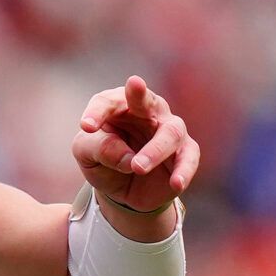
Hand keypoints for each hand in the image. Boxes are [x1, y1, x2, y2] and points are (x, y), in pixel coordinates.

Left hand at [71, 76, 199, 215]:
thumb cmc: (103, 161)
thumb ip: (99, 148)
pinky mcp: (185, 152)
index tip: (86, 126)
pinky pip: (188, 158)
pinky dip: (184, 170)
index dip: (98, 111)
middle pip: (145, 99)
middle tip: (134, 84)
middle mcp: (147, 111)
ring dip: (154, 150)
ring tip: (136, 167)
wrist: (122, 191)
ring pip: (170, 132)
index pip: (108, 101)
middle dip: (139, 93)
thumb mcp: (87, 155)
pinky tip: (176, 183)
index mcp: (118, 106)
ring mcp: (169, 130)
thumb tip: (127, 157)